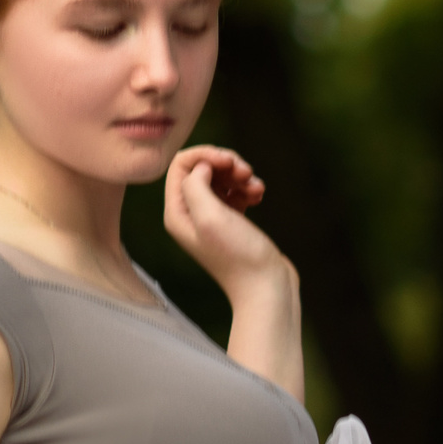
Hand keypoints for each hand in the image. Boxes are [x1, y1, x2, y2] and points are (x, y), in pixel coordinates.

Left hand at [161, 146, 291, 295]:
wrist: (266, 288)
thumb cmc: (238, 257)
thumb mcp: (210, 216)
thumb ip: (195, 184)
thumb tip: (202, 167)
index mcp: (177, 213)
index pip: (181, 165)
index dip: (206, 155)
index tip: (230, 162)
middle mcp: (189, 215)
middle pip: (201, 168)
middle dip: (226, 164)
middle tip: (246, 172)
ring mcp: (210, 219)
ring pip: (221, 179)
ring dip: (240, 176)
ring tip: (256, 187)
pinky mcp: (231, 222)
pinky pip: (235, 192)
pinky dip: (247, 188)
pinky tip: (259, 196)